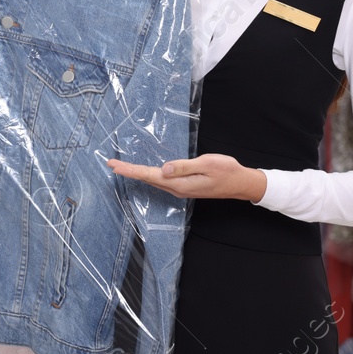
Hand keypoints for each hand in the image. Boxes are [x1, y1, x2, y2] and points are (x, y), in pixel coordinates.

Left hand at [107, 153, 267, 201]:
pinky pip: (161, 181)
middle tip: (111, 164)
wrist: (241, 184)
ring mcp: (180, 189)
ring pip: (153, 181)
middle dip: (128, 171)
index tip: (114, 165)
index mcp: (180, 183)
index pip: (149, 175)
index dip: (131, 170)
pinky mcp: (184, 187)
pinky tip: (144, 173)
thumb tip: (163, 169)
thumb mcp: (206, 164)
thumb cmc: (226, 171)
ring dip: (137, 174)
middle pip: (147, 179)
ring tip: (122, 167)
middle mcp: (177, 188)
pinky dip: (148, 175)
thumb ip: (184, 166)